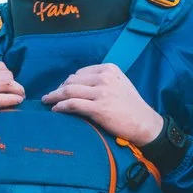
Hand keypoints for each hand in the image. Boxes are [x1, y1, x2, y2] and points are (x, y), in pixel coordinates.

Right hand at [0, 62, 23, 145]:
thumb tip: (2, 83)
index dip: (9, 76)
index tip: (11, 87)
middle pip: (5, 74)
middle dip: (15, 83)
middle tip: (19, 94)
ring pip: (5, 83)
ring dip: (17, 90)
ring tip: (20, 98)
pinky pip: (0, 98)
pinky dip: (12, 99)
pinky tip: (17, 102)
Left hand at [41, 63, 164, 145]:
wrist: (145, 123)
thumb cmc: (131, 106)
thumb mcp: (119, 84)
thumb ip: (101, 80)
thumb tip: (78, 85)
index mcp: (109, 69)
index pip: (80, 73)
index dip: (68, 81)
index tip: (61, 90)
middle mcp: (104, 78)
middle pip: (72, 80)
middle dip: (59, 89)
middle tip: (51, 97)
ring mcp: (102, 92)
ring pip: (68, 91)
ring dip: (54, 97)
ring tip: (47, 102)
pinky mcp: (99, 108)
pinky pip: (72, 104)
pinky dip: (60, 107)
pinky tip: (55, 110)